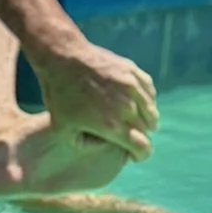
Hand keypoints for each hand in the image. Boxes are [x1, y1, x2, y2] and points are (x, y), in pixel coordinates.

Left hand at [35, 40, 158, 160]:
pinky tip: (138, 103)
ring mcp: (132, 88)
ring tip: (136, 122)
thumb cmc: (60, 95)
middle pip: (146, 130)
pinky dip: (147, 100)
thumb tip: (106, 145)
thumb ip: (85, 144)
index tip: (135, 155)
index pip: (142, 147)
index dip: (140, 155)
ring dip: (146, 120)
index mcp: (111, 126)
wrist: (63, 58)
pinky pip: (149, 92)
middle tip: (129, 137)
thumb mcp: (63, 129)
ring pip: (151, 111)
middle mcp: (126, 108)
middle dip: (140, 137)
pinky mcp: (133, 72)